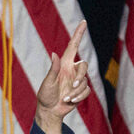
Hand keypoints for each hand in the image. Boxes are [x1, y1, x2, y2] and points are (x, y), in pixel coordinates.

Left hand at [35, 19, 91, 133]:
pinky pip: (87, 91)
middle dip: (80, 77)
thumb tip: (54, 54)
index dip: (78, 34)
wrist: (49, 111)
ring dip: (76, 91)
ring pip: (85, 81)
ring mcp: (77, 81)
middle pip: (85, 65)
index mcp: (64, 65)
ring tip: (66, 98)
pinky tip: (70, 101)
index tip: (83, 22)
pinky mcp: (81, 91)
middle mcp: (72, 70)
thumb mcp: (48, 83)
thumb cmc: (45, 96)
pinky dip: (79, 97)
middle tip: (72, 86)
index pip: (73, 46)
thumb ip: (53, 69)